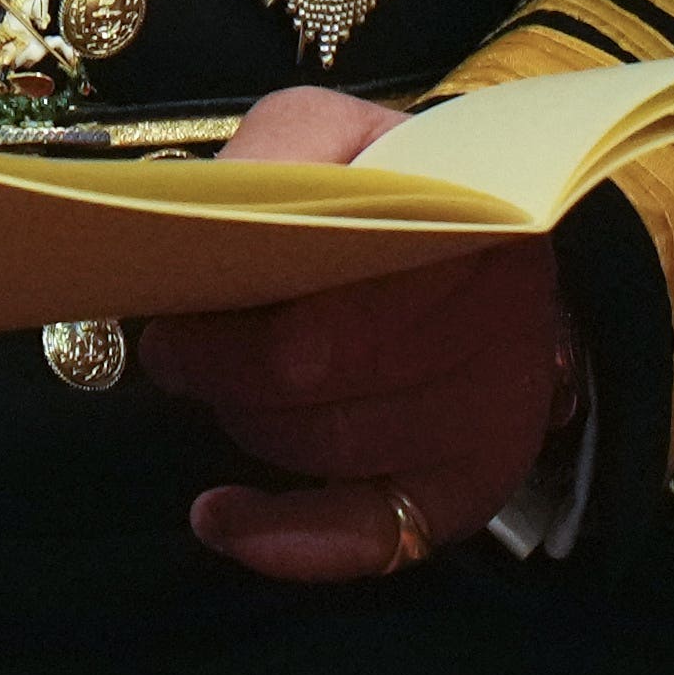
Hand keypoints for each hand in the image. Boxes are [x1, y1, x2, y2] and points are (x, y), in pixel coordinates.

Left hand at [136, 85, 578, 582]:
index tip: (173, 317)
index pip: (336, 290)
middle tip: (175, 354)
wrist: (480, 242)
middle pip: (320, 374)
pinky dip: (288, 540)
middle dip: (224, 370)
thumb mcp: (325, 134)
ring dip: (250, 426)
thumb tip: (198, 222)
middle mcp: (500, 312)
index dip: (236, 320)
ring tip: (217, 392)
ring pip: (335, 447)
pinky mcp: (474, 483)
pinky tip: (221, 517)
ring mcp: (495, 407)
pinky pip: (374, 538)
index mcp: (464, 214)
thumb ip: (270, 158)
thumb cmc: (379, 185)